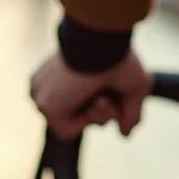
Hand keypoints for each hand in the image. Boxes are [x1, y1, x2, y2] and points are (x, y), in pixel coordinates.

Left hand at [29, 51, 151, 139]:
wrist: (102, 44)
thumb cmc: (119, 57)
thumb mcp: (135, 87)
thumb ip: (131, 112)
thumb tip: (124, 134)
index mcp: (68, 73)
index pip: (85, 101)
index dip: (105, 106)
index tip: (111, 94)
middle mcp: (54, 83)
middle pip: (82, 113)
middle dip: (104, 112)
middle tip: (107, 97)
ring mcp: (47, 92)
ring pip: (74, 122)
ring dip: (98, 116)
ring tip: (102, 97)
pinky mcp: (44, 103)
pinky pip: (65, 130)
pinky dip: (87, 121)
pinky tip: (93, 101)